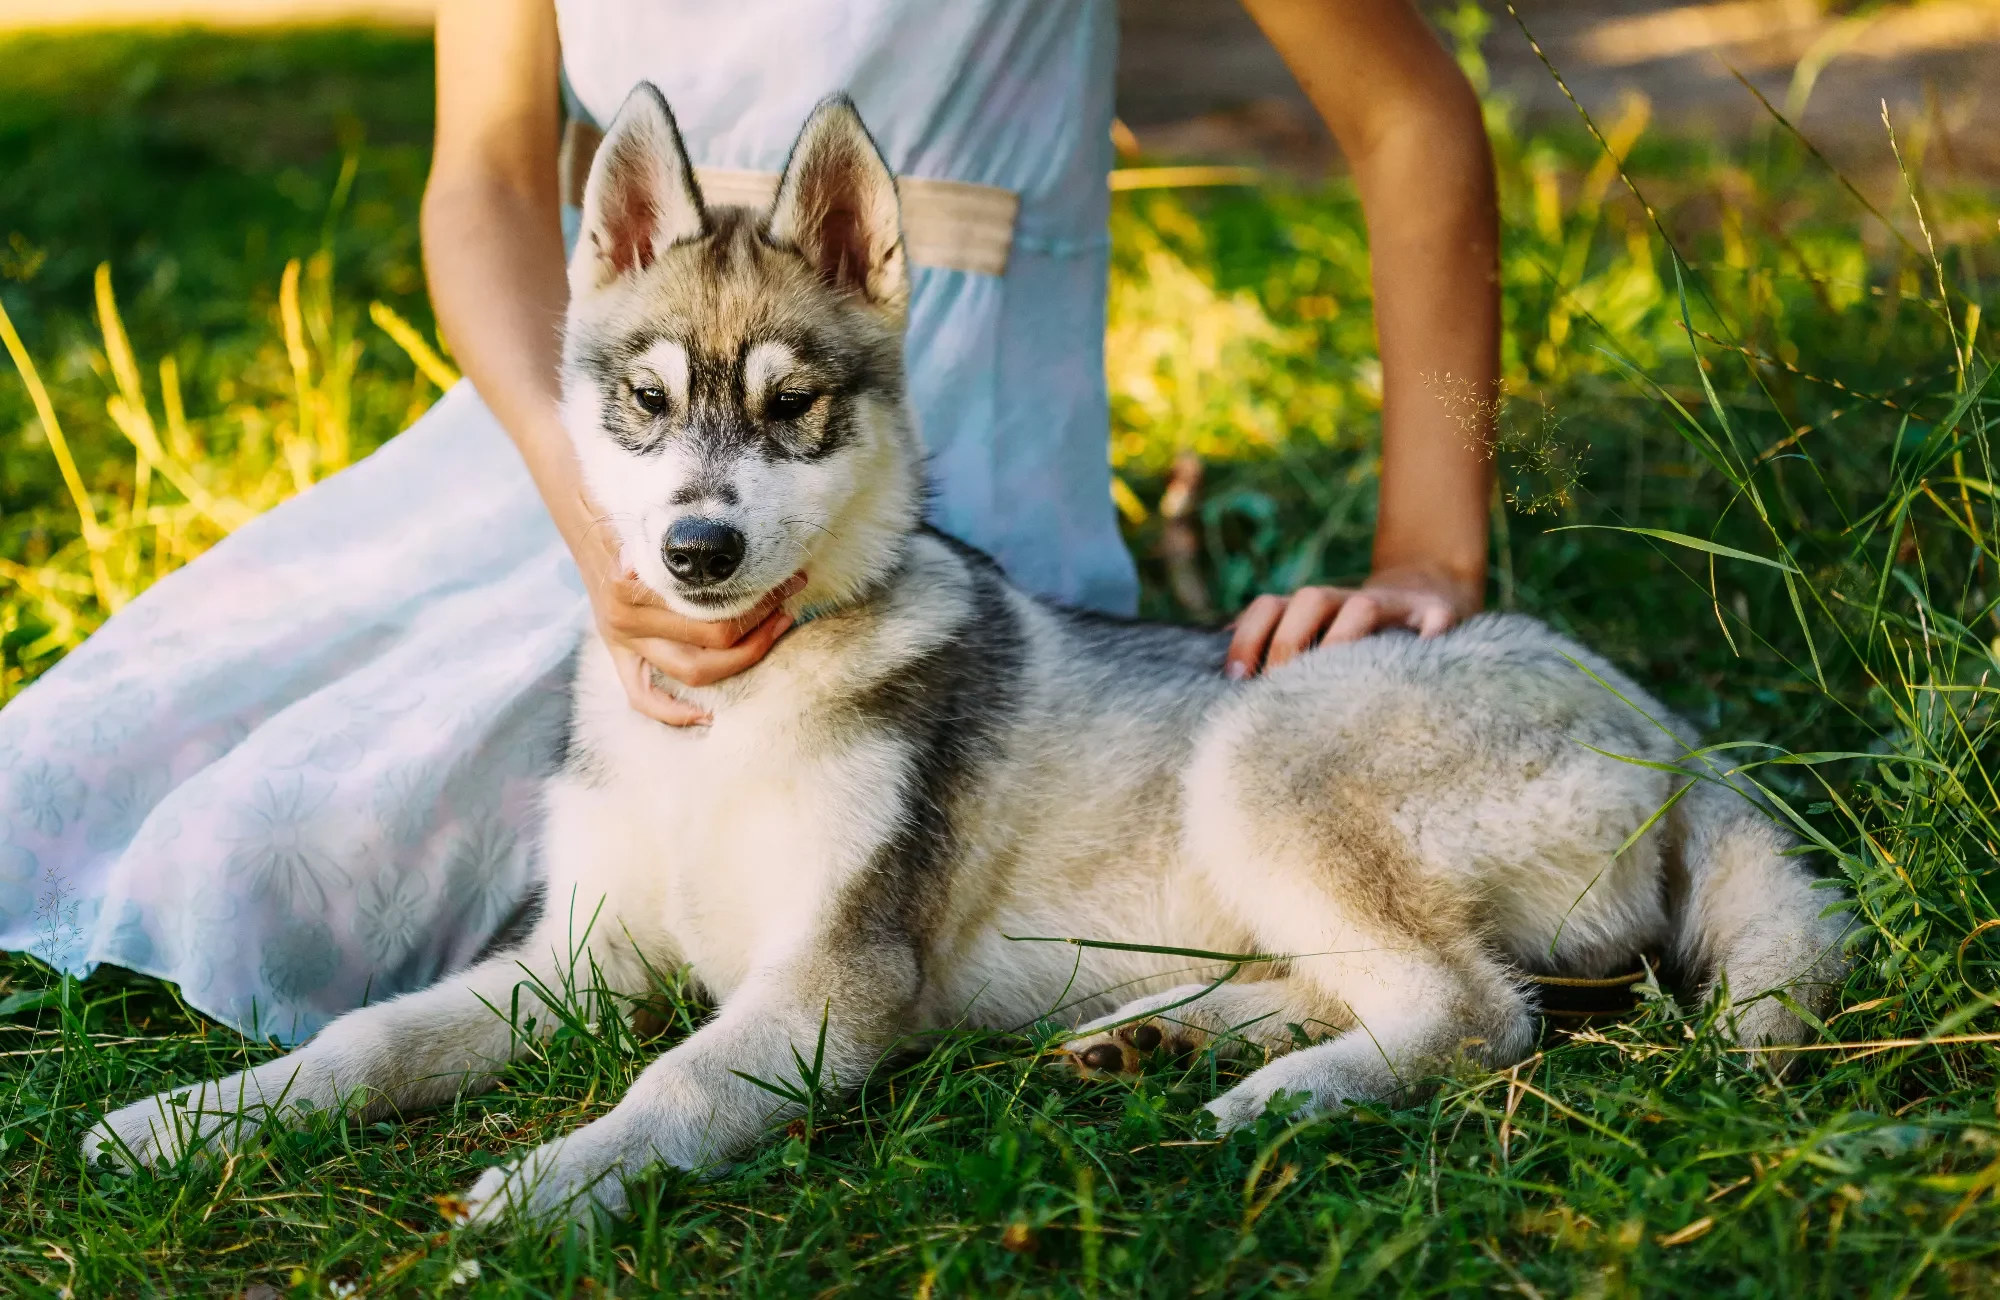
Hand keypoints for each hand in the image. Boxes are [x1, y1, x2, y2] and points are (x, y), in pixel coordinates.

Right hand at [572, 521, 803, 725]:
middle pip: (710, 637)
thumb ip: (682, 537)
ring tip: (772, 635)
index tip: (786, 580)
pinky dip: (671, 712)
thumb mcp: (655, 526)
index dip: (756, 595)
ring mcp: (624, 642)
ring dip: (740, 658)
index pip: (711, 601)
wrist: (591, 537)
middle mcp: (628, 616)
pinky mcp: (620, 658)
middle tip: (786, 605)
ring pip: (691, 669)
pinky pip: (642, 698)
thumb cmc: (637, 528)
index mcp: (635, 581)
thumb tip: (732, 542)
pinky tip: (705, 716)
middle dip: (759, 624)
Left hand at [1223, 567, 1477, 678]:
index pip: (1267, 606)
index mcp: (1308, 607)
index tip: (1235, 680)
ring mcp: (1392, 604)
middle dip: (1288, 644)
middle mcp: (1345, 599)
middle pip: (1309, 599)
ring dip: (1342, 640)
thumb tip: (1218, 681)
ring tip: (1332, 685)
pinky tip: (1418, 662)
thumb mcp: (1311, 643)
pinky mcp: (1436, 614)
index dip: (1246, 637)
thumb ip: (1268, 654)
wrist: (1426, 599)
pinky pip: (1434, 620)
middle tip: (1279, 692)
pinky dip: (1428, 637)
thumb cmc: (1352, 641)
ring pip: (1362, 606)